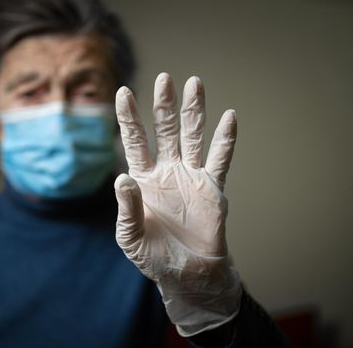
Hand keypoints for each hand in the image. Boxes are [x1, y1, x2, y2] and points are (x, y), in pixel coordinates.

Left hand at [114, 73, 241, 335]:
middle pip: (165, 131)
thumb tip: (123, 178)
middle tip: (165, 79)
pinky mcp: (212, 188)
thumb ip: (126, 207)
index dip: (129, 117)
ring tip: (195, 84)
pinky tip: (229, 117)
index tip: (123, 91)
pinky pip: (220, 159)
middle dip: (164, 105)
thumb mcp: (130, 235)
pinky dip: (226, 140)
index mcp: (143, 179)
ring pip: (192, 137)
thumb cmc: (153, 255)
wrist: (186, 274)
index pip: (134, 141)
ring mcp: (191, 177)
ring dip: (194, 112)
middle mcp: (167, 171)